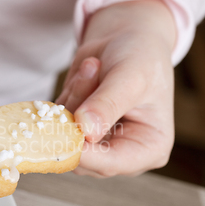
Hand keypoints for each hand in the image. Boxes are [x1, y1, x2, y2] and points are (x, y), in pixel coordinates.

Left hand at [56, 0, 175, 176]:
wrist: (127, 41)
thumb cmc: (140, 58)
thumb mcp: (130, 77)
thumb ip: (107, 104)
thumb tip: (84, 131)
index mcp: (149, 149)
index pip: (110, 163)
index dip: (83, 152)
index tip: (62, 130)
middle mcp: (121, 153)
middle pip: (81, 153)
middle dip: (78, 111)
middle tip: (92, 68)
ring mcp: (95, 145)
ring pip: (64, 136)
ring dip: (74, 97)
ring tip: (94, 65)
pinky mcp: (76, 131)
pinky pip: (55, 121)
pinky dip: (66, 95)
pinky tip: (86, 74)